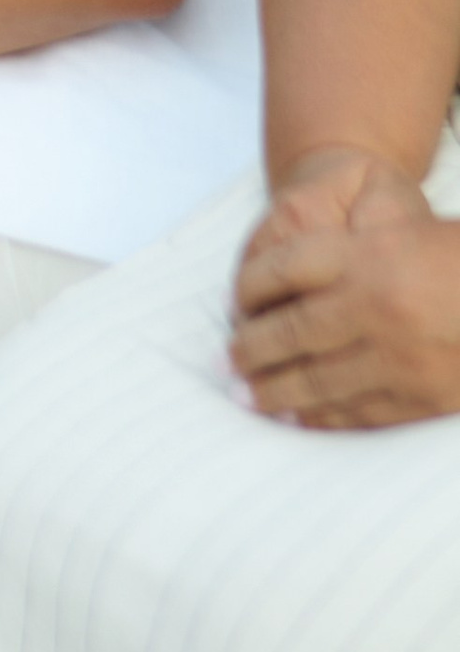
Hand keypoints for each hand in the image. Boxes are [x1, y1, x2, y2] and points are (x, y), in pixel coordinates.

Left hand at [229, 144, 459, 423]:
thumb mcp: (402, 233)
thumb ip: (347, 254)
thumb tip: (280, 289)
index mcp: (369, 255)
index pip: (281, 269)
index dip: (248, 287)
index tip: (234, 303)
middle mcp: (376, 307)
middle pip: (288, 331)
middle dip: (251, 349)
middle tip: (229, 359)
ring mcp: (399, 360)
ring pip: (315, 382)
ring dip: (275, 391)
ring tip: (248, 396)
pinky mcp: (422, 400)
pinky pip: (357, 414)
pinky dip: (323, 417)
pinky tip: (301, 418)